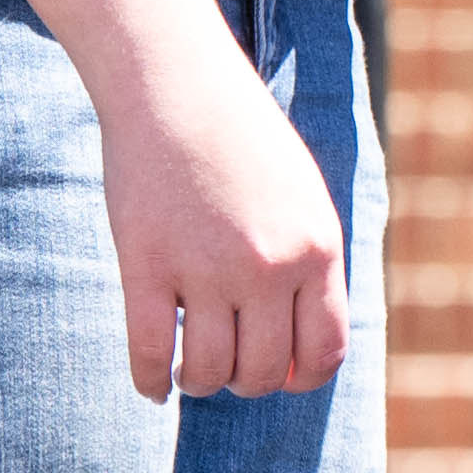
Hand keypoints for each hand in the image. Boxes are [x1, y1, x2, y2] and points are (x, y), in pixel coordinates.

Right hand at [94, 22, 348, 401]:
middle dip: (246, 381)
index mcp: (317, 248)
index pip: (325, 351)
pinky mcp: (147, 266)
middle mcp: (269, 266)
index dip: (302, 377)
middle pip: (262, 372)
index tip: (281, 374)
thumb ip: (309, 264)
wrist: (179, 88)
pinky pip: (150, 355)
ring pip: (209, 373)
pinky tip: (154, 384)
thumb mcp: (303, 197)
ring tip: (192, 369)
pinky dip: (151, 382)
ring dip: (199, 382)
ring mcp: (206, 269)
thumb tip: (305, 346)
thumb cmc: (243, 141)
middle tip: (230, 364)